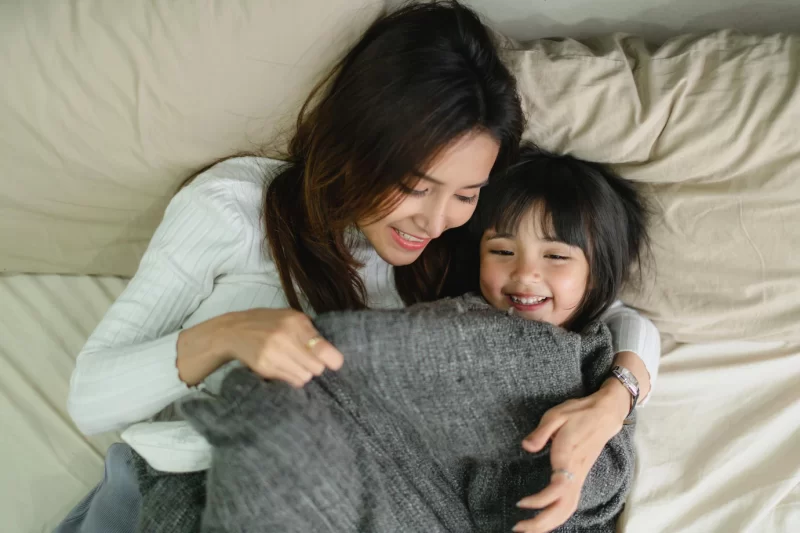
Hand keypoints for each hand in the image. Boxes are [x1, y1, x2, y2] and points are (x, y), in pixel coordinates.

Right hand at [177, 308, 343, 387]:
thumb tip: (331, 354)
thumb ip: (310, 332)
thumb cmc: (267, 322)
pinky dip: (293, 377)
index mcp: (296, 322)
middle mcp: (285, 338)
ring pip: (305, 377)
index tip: (334, 363)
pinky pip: (292, 381)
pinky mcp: (265, 368)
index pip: (323, 349)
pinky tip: (285, 367)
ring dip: (304, 373)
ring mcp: (273, 354)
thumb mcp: (290, 317)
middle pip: (317, 368)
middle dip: (316, 366)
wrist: (233, 331)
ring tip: (295, 363)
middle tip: (308, 360)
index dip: (333, 359)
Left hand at [513, 381, 629, 532]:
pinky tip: (543, 519)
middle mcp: (576, 471)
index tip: (521, 504)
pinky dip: (557, 515)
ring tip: (528, 529)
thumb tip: (526, 447)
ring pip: (568, 508)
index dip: (541, 500)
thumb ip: (541, 432)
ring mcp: (580, 476)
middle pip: (564, 506)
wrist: (605, 415)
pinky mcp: (580, 477)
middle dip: (543, 522)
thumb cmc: (578, 413)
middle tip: (519, 529)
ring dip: (549, 522)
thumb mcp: (555, 415)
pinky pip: (570, 503)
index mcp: (568, 456)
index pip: (558, 487)